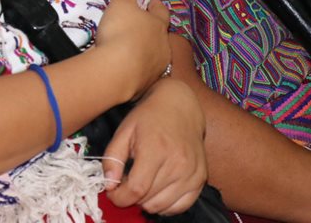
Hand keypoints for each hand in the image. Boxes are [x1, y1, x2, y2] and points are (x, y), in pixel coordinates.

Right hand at [93, 0, 171, 98]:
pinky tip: (124, 70)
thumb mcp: (121, 1)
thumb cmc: (121, 33)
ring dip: (144, 52)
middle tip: (136, 27)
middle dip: (151, 31)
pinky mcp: (146, 86)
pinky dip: (136, 71)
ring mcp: (157, 68)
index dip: (155, 6)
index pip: (161, 12)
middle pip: (160, 35)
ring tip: (128, 51)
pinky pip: (143, 75)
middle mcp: (163, 46)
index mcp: (158, 25)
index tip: (149, 3)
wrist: (116, 73)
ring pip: (154, 56)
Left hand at [103, 77, 207, 214]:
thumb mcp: (124, 131)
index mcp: (156, 149)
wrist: (180, 105)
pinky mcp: (200, 178)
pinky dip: (165, 204)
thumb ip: (113, 159)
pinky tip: (158, 190)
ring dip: (147, 201)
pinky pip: (181, 206)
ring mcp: (192, 172)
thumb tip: (109, 185)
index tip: (113, 191)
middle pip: (148, 200)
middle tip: (127, 181)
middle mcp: (178, 163)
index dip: (120, 197)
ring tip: (143, 183)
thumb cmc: (149, 116)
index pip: (136, 189)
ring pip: (162, 206)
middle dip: (131, 196)